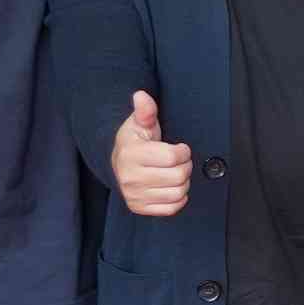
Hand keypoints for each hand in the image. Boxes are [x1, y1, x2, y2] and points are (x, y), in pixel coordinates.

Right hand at [113, 89, 194, 216]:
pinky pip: (172, 208)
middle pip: (179, 176)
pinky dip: (178, 198)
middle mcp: (129, 177)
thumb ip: (145, 111)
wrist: (118, 163)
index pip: (173, 157)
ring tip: (173, 173)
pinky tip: (170, 186)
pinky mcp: (139, 208)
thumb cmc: (135, 142)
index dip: (183, 151)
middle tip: (177, 161)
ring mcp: (134, 195)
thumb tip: (141, 96)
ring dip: (183, 182)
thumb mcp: (140, 123)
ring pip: (178, 193)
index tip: (178, 148)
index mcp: (131, 154)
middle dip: (185, 166)